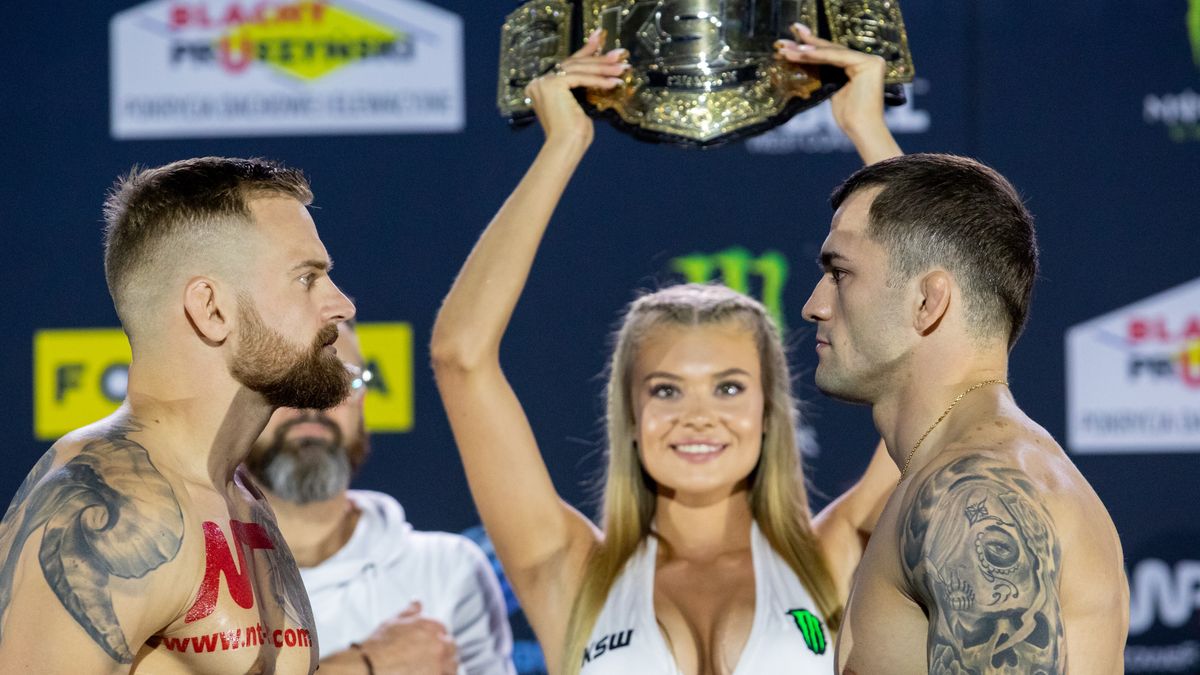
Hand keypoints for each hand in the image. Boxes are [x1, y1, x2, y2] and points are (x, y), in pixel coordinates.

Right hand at [359, 602, 458, 674]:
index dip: (436, 638)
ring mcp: (439, 664)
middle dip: (443, 652)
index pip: (443, 630)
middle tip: (428, 660)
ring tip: (428, 669)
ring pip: (452, 666)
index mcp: (431, 626)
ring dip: (445, 667)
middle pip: (451, 648)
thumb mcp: (393, 622)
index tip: (427, 646)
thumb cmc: (377, 646)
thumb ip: (410, 612)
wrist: (368, 668)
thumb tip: (418, 602)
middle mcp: (439, 644)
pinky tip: (430, 674)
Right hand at [524, 28, 627, 144]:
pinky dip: (598, 79)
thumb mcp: (580, 105)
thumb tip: (599, 73)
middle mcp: (539, 82)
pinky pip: (580, 77)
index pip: (568, 65)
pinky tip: (613, 81)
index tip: (599, 39)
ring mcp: (544, 82)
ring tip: (622, 68)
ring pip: (579, 69)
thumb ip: (581, 88)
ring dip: (603, 68)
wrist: (566, 147)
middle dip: (599, 59)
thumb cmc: (574, 134)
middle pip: (575, 65)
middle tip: (619, 54)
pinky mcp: (553, 84)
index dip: (586, 51)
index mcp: (542, 86)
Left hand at [775, 23, 888, 139]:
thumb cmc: (848, 116)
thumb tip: (802, 57)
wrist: (861, 130)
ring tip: (786, 51)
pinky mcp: (869, 63)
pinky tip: (801, 53)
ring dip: (806, 51)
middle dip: (805, 45)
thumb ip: (822, 72)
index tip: (789, 44)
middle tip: (783, 41)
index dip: (810, 48)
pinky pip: (837, 57)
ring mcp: (870, 60)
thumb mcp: (830, 88)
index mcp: (860, 65)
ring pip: (831, 52)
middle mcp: (868, 59)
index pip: (831, 54)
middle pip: (830, 50)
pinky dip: (817, 55)